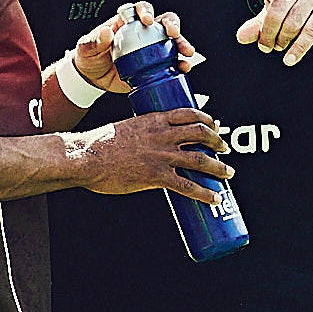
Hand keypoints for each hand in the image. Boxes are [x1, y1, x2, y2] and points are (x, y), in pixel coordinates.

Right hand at [70, 110, 231, 204]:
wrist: (84, 157)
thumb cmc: (98, 144)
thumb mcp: (126, 129)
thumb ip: (141, 135)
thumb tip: (149, 147)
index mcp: (154, 120)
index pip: (189, 113)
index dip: (206, 119)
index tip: (214, 124)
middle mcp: (163, 135)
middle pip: (201, 133)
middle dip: (218, 141)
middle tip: (224, 148)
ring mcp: (162, 156)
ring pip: (201, 160)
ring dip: (219, 168)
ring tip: (228, 174)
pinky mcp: (157, 177)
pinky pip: (188, 186)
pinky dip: (205, 193)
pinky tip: (214, 198)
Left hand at [72, 1, 200, 92]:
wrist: (93, 79)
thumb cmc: (90, 57)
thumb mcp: (86, 48)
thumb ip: (95, 40)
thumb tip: (106, 31)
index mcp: (127, 23)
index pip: (139, 9)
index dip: (145, 11)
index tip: (147, 20)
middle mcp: (143, 32)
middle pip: (162, 21)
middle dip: (171, 24)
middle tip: (173, 32)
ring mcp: (152, 47)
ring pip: (173, 39)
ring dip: (182, 43)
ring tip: (186, 51)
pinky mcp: (157, 64)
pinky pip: (172, 61)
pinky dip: (181, 64)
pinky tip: (183, 67)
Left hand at [236, 0, 312, 65]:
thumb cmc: (290, 13)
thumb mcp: (270, 18)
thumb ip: (255, 27)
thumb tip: (241, 37)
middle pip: (276, 13)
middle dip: (267, 35)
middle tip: (265, 48)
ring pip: (292, 25)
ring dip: (282, 42)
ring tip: (279, 48)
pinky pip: (310, 32)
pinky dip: (298, 49)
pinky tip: (289, 60)